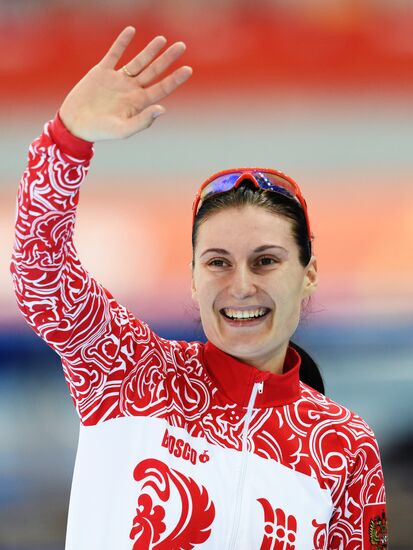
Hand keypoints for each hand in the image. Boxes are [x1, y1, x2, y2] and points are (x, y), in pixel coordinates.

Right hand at [59, 26, 191, 140]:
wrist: (75, 124)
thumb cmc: (101, 131)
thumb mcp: (123, 130)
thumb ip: (143, 121)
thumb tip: (162, 109)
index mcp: (138, 103)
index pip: (162, 88)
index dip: (175, 79)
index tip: (188, 69)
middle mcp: (131, 89)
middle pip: (154, 71)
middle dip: (168, 59)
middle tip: (182, 46)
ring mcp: (117, 80)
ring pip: (138, 61)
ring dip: (150, 50)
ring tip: (162, 39)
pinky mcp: (102, 72)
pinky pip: (114, 54)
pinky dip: (122, 43)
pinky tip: (131, 31)